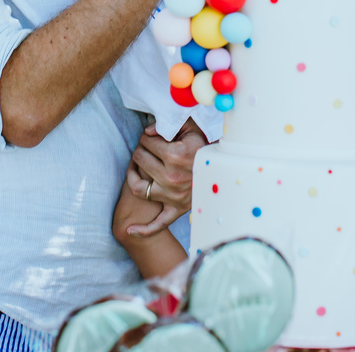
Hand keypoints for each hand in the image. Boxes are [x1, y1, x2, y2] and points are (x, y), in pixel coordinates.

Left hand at [125, 121, 206, 235]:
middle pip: (140, 160)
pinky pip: (158, 223)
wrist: (224, 169)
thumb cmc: (204, 147)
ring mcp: (172, 195)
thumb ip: (169, 124)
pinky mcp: (176, 209)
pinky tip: (130, 229)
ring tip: (134, 169)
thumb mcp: (191, 129)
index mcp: (175, 155)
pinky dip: (143, 230)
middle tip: (145, 149)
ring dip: (131, 176)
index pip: (146, 143)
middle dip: (140, 151)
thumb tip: (147, 131)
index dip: (146, 138)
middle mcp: (171, 177)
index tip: (150, 138)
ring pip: (138, 187)